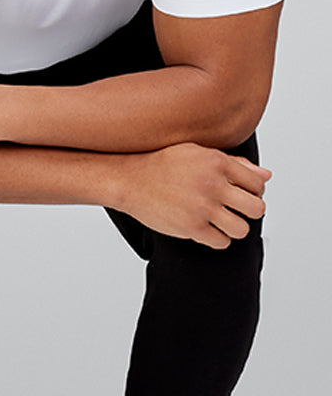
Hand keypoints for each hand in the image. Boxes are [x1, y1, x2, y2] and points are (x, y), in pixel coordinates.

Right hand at [115, 143, 270, 248]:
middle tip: (233, 209)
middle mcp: (213, 184)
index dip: (252, 191)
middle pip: (257, 209)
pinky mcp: (191, 227)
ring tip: (219, 220)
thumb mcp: (198, 153)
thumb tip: (265, 176)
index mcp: (217, 162)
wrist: (130, 179)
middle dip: (248, 211)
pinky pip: (222, 242)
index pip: (258, 184)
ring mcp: (202, 207)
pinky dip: (217, 238)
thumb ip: (234, 164)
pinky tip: (205, 228)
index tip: (238, 193)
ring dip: (233, 227)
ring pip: (242, 229)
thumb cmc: (163, 164)